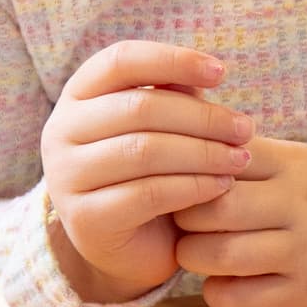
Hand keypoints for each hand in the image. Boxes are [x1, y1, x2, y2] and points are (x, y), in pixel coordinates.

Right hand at [39, 42, 257, 304]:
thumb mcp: (162, 128)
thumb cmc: (152, 173)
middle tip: (246, 129)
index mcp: (77, 96)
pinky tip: (222, 185)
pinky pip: (147, 194)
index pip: (121, 61)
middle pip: (139, 108)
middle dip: (202, 117)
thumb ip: (174, 97)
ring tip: (240, 158)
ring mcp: (66, 177)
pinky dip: (192, 186)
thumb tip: (205, 75)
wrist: (132, 246)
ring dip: (203, 152)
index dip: (173, 60)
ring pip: (144, 151)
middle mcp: (60, 132)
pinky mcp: (85, 220)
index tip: (221, 73)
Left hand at [172, 136, 306, 306]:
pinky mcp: (301, 293)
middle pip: (217, 208)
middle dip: (185, 217)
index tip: (185, 182)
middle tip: (184, 221)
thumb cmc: (300, 195)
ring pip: (222, 255)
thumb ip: (232, 145)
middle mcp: (299, 206)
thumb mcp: (281, 159)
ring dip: (193, 256)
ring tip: (197, 250)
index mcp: (289, 164)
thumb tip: (175, 116)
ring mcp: (303, 251)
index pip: (222, 159)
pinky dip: (217, 293)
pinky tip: (222, 281)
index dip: (189, 172)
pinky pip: (238, 301)